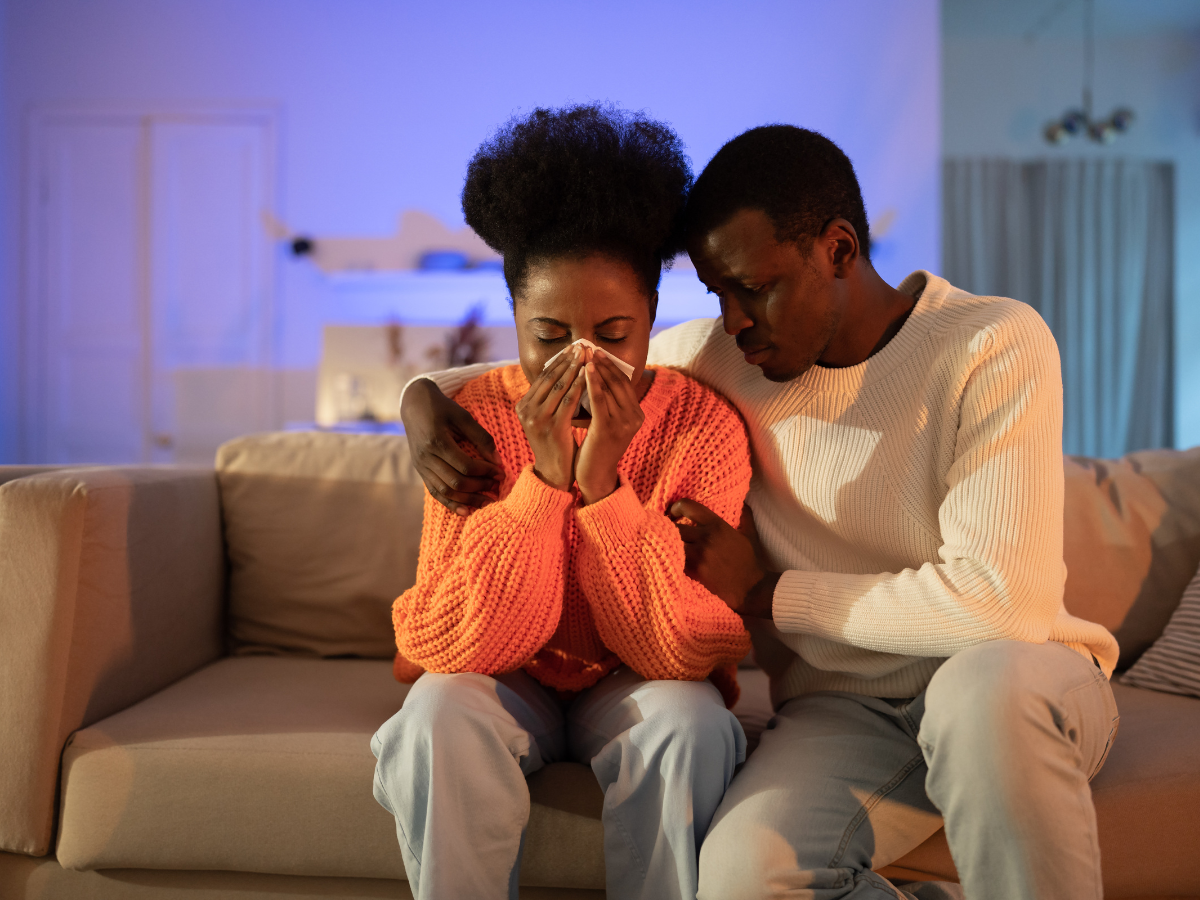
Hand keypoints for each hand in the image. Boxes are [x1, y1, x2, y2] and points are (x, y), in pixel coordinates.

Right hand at [401, 378, 503, 515]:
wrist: (414, 405)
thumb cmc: (442, 408)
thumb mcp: (463, 416)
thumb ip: (482, 438)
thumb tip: (498, 462)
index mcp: (437, 442)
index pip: (465, 466)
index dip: (486, 472)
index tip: (501, 472)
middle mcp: (426, 458)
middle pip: (456, 482)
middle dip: (480, 487)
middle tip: (497, 486)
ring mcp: (421, 466)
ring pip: (445, 492)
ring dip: (468, 499)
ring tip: (487, 502)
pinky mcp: (420, 471)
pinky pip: (435, 492)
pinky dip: (451, 503)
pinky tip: (466, 510)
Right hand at [516, 344, 586, 490]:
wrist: (554, 472)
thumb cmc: (554, 442)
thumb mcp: (545, 417)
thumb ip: (548, 398)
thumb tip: (562, 370)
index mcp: (523, 406)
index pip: (542, 377)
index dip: (559, 361)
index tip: (573, 348)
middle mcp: (526, 411)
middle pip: (550, 378)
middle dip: (568, 360)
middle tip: (583, 346)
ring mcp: (538, 420)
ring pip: (559, 387)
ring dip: (575, 369)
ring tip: (588, 356)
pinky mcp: (553, 428)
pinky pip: (569, 401)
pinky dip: (580, 386)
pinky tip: (590, 377)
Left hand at [576, 353, 643, 504]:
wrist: (595, 477)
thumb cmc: (597, 448)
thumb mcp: (606, 422)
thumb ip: (608, 404)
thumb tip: (597, 376)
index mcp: (636, 414)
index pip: (624, 383)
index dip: (611, 365)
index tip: (598, 350)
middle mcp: (634, 417)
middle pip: (618, 382)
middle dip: (603, 362)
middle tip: (590, 346)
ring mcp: (623, 424)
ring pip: (608, 388)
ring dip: (596, 368)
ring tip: (584, 354)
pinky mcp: (608, 429)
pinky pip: (599, 400)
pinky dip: (592, 383)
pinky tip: (583, 371)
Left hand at [669, 500, 777, 616]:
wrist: (751, 588)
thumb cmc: (750, 561)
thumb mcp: (750, 535)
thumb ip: (745, 516)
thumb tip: (743, 503)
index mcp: (717, 525)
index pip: (688, 506)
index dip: (676, 508)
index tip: (673, 514)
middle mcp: (706, 537)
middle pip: (674, 527)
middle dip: (669, 530)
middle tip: (668, 533)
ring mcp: (698, 554)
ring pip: (671, 544)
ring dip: (669, 545)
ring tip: (668, 547)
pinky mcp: (693, 571)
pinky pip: (674, 560)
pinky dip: (672, 559)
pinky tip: (672, 560)